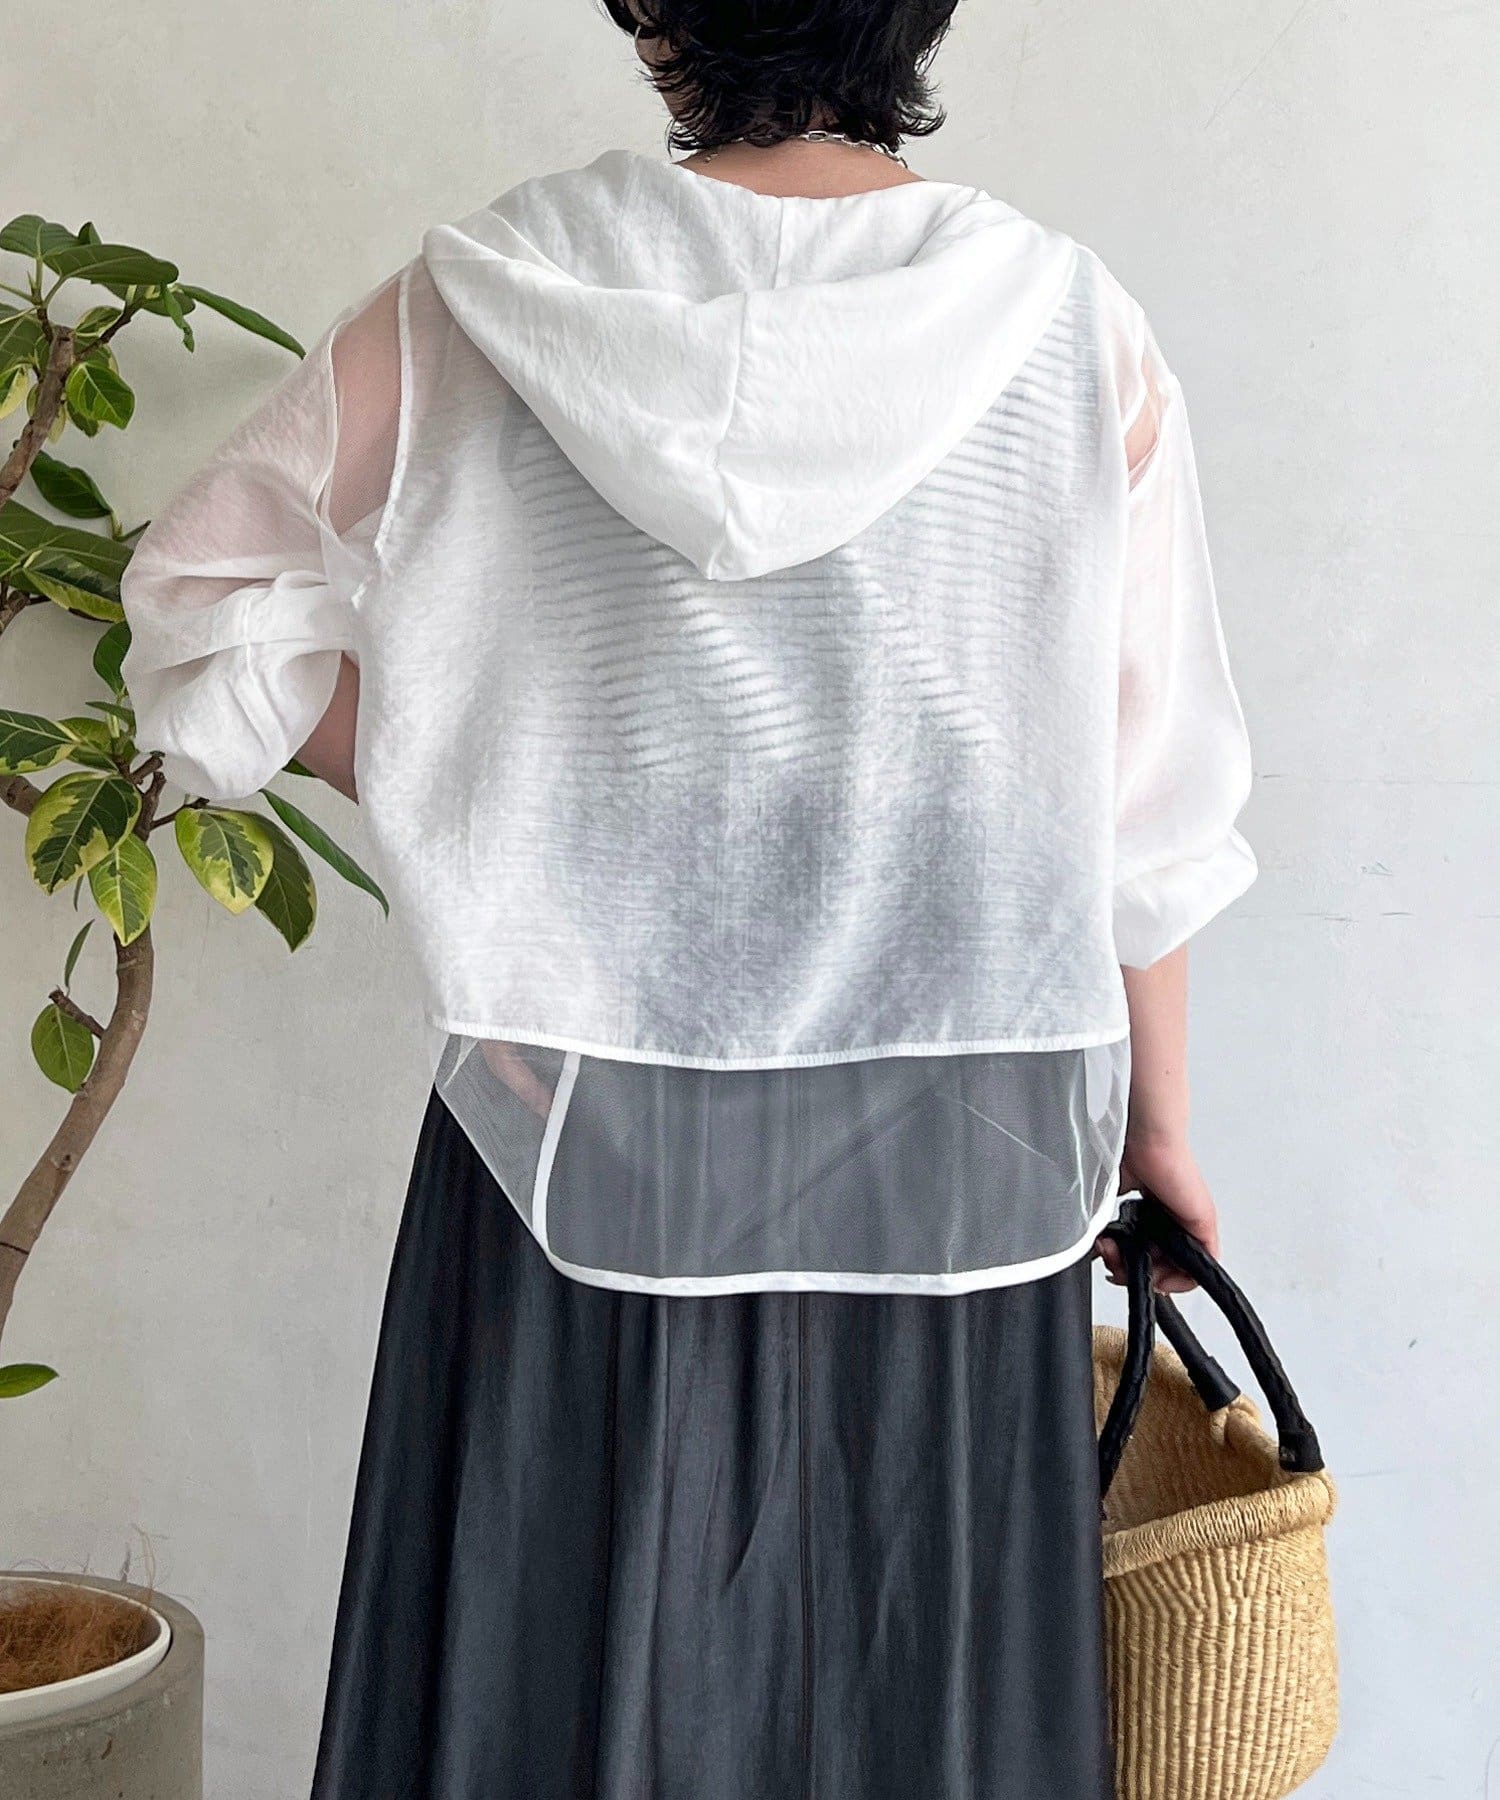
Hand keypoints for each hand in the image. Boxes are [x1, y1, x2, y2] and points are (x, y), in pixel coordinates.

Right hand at [1094, 1134, 1219, 1295]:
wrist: (1147, 1136)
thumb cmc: (1130, 1152)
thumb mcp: (1108, 1194)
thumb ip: (1102, 1218)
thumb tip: (1089, 1239)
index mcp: (1152, 1209)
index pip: (1145, 1248)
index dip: (1128, 1261)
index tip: (1110, 1261)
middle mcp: (1171, 1216)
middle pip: (1159, 1261)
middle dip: (1133, 1271)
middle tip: (1115, 1267)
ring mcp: (1187, 1221)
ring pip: (1177, 1267)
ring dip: (1152, 1277)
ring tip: (1130, 1269)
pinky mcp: (1202, 1224)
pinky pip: (1202, 1265)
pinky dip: (1182, 1280)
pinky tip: (1160, 1278)